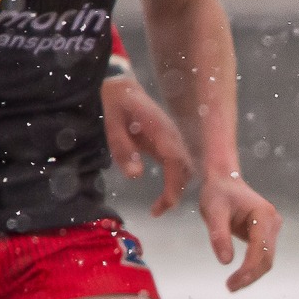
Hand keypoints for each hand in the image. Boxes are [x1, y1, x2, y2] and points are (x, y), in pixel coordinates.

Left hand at [100, 74, 191, 217]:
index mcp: (162, 132)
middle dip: (175, 194)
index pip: (175, 163)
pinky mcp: (173, 142)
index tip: (164, 204)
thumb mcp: (112, 127)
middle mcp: (175, 137)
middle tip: (156, 211)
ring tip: (159, 205)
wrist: (124, 87)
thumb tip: (136, 176)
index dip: (173, 186)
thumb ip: (123, 151)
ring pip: (186, 169)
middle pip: (186, 170)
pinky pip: (180, 164)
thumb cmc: (117, 105)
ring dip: (177, 188)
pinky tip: (164, 190)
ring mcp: (176, 139)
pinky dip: (176, 180)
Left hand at [198, 171, 280, 291]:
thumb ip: (219, 235)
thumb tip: (225, 261)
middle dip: (251, 275)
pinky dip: (251, 268)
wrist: (224, 181)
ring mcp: (271, 229)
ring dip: (252, 274)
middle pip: (267, 257)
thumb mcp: (213, 211)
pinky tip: (239, 276)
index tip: (234, 281)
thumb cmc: (218, 192)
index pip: (260, 248)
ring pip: (267, 259)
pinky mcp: (266, 235)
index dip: (248, 267)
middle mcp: (273, 222)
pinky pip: (262, 256)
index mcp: (263, 215)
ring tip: (233, 285)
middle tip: (231, 287)